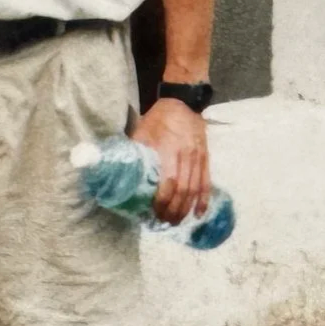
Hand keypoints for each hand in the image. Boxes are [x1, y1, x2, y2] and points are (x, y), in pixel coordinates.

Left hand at [131, 96, 210, 224]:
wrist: (184, 103)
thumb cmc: (159, 118)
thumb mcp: (141, 131)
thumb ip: (134, 152)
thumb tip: (118, 171)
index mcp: (170, 149)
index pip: (169, 181)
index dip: (162, 200)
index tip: (154, 211)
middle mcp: (187, 156)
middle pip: (183, 190)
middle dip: (173, 210)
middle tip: (163, 221)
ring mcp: (198, 158)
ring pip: (195, 189)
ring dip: (186, 209)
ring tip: (176, 221)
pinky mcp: (205, 159)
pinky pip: (206, 182)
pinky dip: (203, 200)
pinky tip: (198, 213)